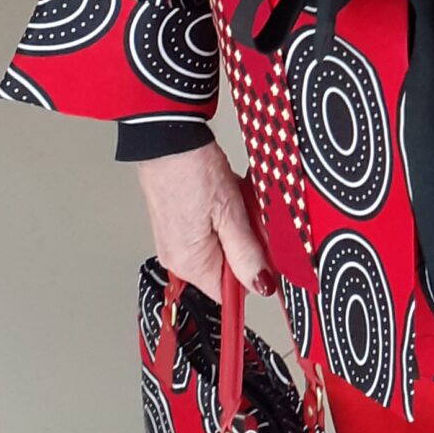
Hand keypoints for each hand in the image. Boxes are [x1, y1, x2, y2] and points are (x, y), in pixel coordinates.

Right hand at [136, 142, 273, 302]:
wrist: (166, 139)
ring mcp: (176, 241)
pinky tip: (228, 195)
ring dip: (238, 226)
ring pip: (222, 245)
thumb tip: (262, 285)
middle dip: (247, 244)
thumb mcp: (230, 214)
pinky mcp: (177, 223)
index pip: (230, 293)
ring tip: (238, 199)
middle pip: (227, 268)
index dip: (254, 274)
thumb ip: (246, 253)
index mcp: (190, 263)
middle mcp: (178, 258)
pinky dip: (225, 216)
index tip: (267, 249)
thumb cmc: (191, 171)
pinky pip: (211, 230)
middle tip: (251, 215)